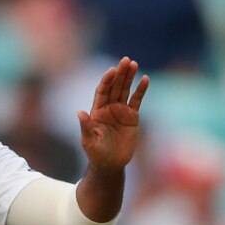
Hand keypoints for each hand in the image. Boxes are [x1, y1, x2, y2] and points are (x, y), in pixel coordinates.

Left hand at [79, 57, 149, 172]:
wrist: (111, 164)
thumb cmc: (96, 154)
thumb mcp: (89, 142)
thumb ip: (86, 127)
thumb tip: (80, 112)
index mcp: (97, 111)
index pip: (102, 91)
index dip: (106, 81)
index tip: (111, 71)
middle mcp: (109, 107)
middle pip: (115, 86)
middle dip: (120, 73)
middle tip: (126, 60)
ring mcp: (121, 111)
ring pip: (125, 90)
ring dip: (129, 77)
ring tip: (134, 64)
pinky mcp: (132, 117)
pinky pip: (137, 100)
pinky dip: (140, 90)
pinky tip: (144, 79)